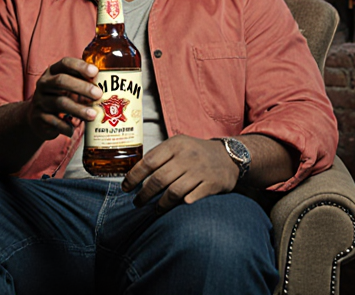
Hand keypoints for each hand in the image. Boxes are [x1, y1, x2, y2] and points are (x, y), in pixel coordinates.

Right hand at [25, 57, 101, 139]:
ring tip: (93, 115)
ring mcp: (40, 101)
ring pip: (59, 103)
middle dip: (82, 87)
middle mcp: (44, 84)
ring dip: (78, 109)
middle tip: (98, 94)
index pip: (65, 63)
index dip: (80, 66)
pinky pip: (54, 122)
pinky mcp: (39, 118)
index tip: (95, 71)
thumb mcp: (68, 86)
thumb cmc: (60, 97)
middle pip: (61, 81)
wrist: (37, 118)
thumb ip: (83, 82)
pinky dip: (66, 126)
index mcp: (53, 72)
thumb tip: (110, 83)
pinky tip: (74, 130)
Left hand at [121, 135, 237, 211]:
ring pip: (173, 192)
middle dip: (144, 194)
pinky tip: (175, 209)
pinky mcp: (212, 184)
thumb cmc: (196, 153)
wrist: (229, 156)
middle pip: (159, 179)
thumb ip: (159, 156)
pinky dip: (182, 205)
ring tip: (155, 209)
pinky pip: (192, 198)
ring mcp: (200, 171)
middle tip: (137, 203)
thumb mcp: (178, 146)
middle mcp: (187, 156)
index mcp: (175, 145)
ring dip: (160, 204)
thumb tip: (134, 175)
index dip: (134, 176)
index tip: (125, 187)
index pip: (149, 161)